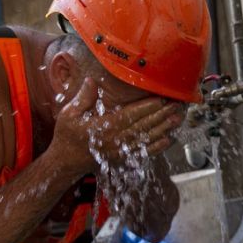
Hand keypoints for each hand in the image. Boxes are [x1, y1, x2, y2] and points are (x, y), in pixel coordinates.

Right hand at [49, 78, 182, 173]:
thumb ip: (83, 98)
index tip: (161, 98)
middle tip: (176, 105)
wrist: (65, 162)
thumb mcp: (69, 114)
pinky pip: (143, 153)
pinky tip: (168, 140)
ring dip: (163, 128)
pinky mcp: (123, 159)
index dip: (147, 107)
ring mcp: (121, 151)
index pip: (131, 115)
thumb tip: (91, 80)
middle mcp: (115, 140)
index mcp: (104, 127)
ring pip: (146, 139)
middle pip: (143, 126)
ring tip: (177, 118)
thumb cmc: (67, 136)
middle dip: (161, 115)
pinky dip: (157, 147)